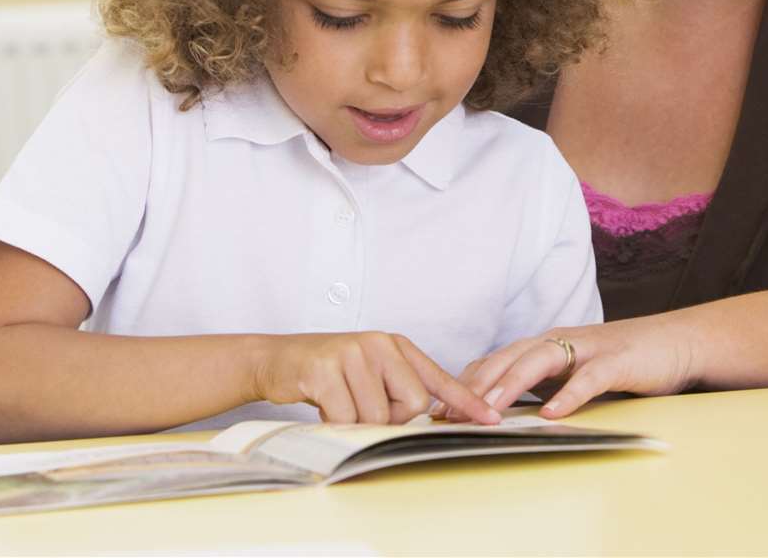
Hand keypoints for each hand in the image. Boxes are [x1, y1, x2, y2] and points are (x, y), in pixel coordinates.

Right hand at [256, 332, 499, 424]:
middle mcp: (378, 344)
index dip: (466, 401)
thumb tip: (428, 419)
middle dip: (389, 419)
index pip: (438, 377)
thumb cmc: (326, 373)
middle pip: (412, 403)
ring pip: (378, 415)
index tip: (491, 418)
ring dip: (357, 423)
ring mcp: (352, 353)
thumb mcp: (368, 372)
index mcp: (395, 345)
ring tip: (338, 404)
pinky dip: (334, 424)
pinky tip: (322, 406)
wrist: (275, 359)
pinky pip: (346, 418)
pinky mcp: (325, 369)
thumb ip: (397, 387)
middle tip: (361, 407)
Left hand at [451, 315, 698, 419]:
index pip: (497, 360)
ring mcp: (589, 348)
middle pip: (509, 357)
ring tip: (490, 409)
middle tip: (450, 412)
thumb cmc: (622, 360)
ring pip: (540, 361)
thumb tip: (500, 406)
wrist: (677, 342)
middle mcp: (561, 341)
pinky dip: (569, 394)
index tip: (440, 409)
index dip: (467, 382)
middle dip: (477, 385)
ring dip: (512, 384)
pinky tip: (552, 413)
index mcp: (547, 344)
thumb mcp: (574, 370)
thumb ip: (541, 382)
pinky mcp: (618, 361)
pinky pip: (589, 378)